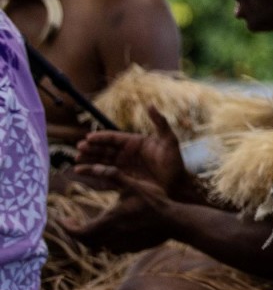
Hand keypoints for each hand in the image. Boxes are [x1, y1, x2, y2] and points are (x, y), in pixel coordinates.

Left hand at [63, 162, 175, 252]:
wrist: (174, 221)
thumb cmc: (153, 202)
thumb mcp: (133, 184)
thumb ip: (113, 175)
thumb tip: (93, 166)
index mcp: (107, 222)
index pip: (76, 232)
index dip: (66, 227)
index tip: (62, 219)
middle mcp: (110, 238)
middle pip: (84, 241)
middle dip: (75, 231)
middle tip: (72, 222)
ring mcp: (120, 246)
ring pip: (96, 246)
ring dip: (89, 237)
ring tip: (90, 225)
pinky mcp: (130, 249)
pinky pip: (110, 249)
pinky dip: (104, 242)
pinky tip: (110, 231)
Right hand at [75, 105, 199, 203]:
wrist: (177, 184)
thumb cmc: (174, 161)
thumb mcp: (169, 140)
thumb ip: (160, 122)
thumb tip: (150, 105)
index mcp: (135, 142)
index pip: (114, 138)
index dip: (101, 137)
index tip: (88, 137)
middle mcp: (127, 153)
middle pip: (105, 149)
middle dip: (91, 148)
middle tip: (79, 148)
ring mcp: (124, 166)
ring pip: (102, 160)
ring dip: (89, 159)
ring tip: (77, 159)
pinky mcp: (123, 178)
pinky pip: (105, 174)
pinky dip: (93, 172)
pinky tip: (82, 171)